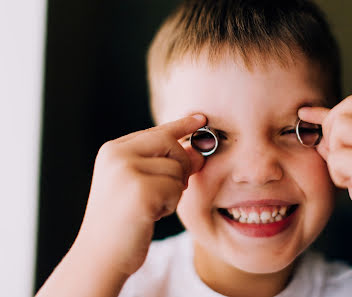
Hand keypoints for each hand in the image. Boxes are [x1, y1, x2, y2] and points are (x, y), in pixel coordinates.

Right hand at [74, 114, 205, 275]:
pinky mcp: (140, 190)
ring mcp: (126, 171)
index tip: (201, 118)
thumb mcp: (139, 186)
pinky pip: (175, 189)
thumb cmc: (122, 222)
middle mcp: (117, 155)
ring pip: (176, 169)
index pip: (156, 131)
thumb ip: (163, 165)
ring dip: (172, 192)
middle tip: (174, 186)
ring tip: (150, 207)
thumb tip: (197, 153)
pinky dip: (170, 205)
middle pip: (171, 144)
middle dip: (181, 165)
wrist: (99, 256)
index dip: (182, 125)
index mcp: (113, 151)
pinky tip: (150, 215)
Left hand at [298, 95, 351, 259]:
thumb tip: (312, 117)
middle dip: (330, 135)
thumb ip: (340, 142)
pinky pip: (337, 158)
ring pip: (339, 131)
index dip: (327, 111)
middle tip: (341, 162)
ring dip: (335, 157)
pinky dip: (337, 175)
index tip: (305, 115)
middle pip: (344, 112)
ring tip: (350, 178)